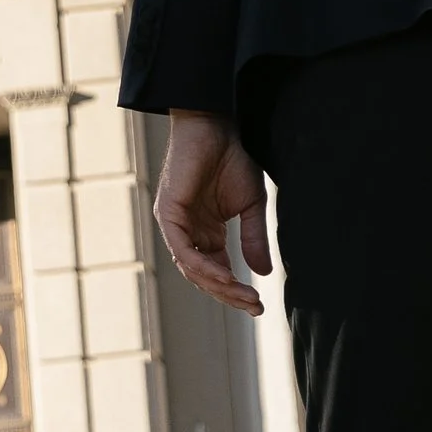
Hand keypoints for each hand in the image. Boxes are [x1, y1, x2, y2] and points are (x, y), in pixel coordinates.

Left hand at [156, 110, 271, 313]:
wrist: (217, 123)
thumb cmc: (232, 157)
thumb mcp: (251, 205)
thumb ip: (254, 239)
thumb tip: (263, 273)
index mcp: (205, 233)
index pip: (217, 271)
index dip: (236, 290)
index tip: (259, 305)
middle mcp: (187, 233)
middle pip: (204, 276)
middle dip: (229, 295)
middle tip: (254, 308)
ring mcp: (175, 225)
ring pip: (192, 269)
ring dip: (218, 286)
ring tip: (244, 296)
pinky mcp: (168, 214)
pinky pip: (183, 251)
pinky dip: (204, 266)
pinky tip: (227, 276)